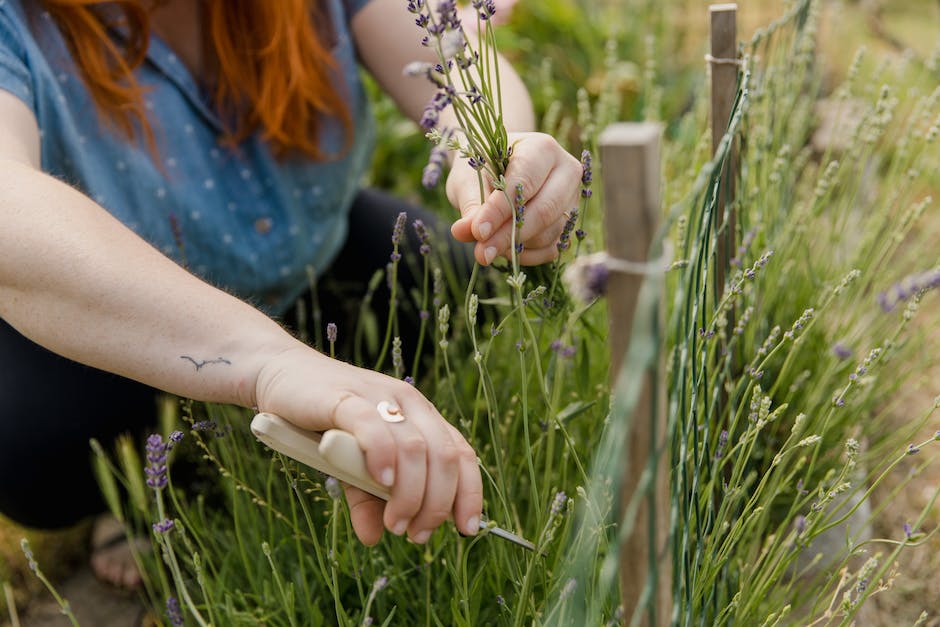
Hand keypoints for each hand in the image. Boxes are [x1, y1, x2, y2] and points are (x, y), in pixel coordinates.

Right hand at [252, 344, 481, 544]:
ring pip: (415, 448)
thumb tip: (373, 538)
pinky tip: (382, 482)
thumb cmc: (324, 421)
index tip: (466, 529)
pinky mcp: (346, 397)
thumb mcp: (352, 467)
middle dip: (437, 503)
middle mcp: (409, 403)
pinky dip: (383, 457)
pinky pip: (374, 427)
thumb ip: (366, 498)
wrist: (283, 377)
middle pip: (444, 456)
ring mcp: (379, 397)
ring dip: (411, 493)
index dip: (469, 493)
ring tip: (397, 522)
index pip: (461, 454)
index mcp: (421, 417)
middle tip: (417, 534)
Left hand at [447, 132, 581, 265]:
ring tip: (487, 246)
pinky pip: (552, 249)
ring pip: (549, 233)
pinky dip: (526, 255)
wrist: (497, 168)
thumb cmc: (483, 166)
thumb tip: (464, 232)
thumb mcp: (468, 178)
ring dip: (516, 246)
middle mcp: (566, 172)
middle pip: (545, 209)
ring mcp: (572, 200)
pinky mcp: (569, 224)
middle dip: (510, 235)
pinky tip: (504, 251)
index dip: (500, 210)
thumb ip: (470, 204)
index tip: (478, 232)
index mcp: (542, 148)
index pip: (525, 183)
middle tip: (481, 253)